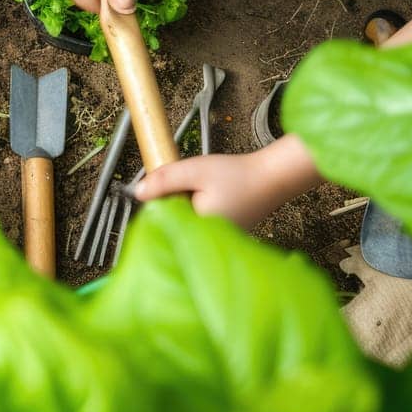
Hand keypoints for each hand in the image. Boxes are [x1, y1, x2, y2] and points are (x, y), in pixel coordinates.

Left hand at [134, 138, 318, 228]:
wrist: (273, 177)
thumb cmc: (238, 175)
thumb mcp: (194, 171)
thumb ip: (164, 180)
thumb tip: (138, 192)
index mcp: (197, 230)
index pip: (162, 221)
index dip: (160, 200)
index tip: (170, 185)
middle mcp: (206, 240)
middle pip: (173, 221)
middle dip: (175, 200)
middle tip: (194, 184)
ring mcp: (216, 239)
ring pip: (187, 220)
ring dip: (187, 203)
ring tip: (207, 189)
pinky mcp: (223, 234)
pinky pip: (200, 221)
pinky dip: (200, 207)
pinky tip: (213, 195)